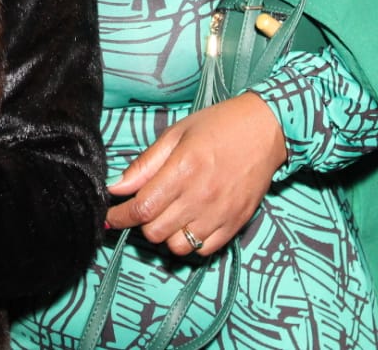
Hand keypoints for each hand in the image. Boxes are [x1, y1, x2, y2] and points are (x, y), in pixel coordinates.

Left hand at [104, 92, 284, 256]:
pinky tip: (190, 223)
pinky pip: (203, 250)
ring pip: (177, 247)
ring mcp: (220, 214)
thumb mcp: (176, 134)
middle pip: (155, 231)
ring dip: (166, 235)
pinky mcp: (235, 224)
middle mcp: (201, 196)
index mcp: (183, 170)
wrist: (266, 130)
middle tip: (146, 207)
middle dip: (142, 223)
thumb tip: (116, 188)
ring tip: (169, 215)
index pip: (142, 208)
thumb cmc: (218, 126)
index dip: (120, 216)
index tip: (111, 217)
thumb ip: (145, 165)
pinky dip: (190, 243)